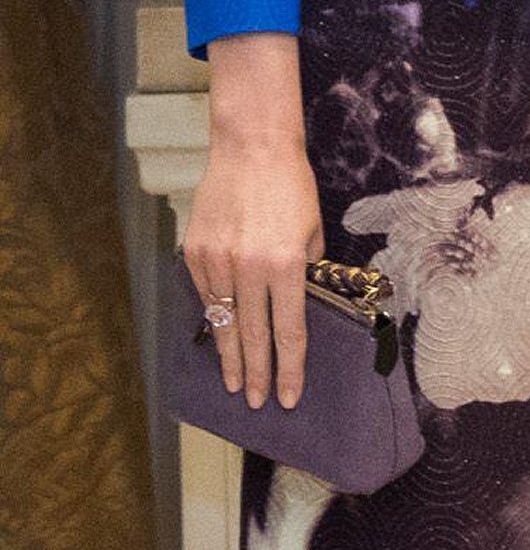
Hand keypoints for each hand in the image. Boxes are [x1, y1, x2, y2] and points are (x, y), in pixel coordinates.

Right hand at [183, 132, 324, 409]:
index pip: (289, 331)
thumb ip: (308, 271)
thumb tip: (302, 304)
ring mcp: (218, 260)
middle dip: (258, 374)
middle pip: (253, 336)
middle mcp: (250, 267)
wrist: (252, 146)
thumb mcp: (313, 229)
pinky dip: (213, 317)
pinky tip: (219, 336)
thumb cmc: (291, 185)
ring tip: (235, 384)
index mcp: (286, 264)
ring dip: (230, 356)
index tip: (288, 397)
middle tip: (258, 403)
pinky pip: (206, 295)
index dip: (289, 368)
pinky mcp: (197, 251)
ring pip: (223, 322)